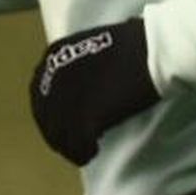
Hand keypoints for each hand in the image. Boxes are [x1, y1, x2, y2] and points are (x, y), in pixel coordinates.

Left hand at [29, 18, 159, 165]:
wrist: (154, 50)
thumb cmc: (137, 41)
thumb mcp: (97, 41)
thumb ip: (83, 57)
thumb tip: (89, 69)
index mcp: (55, 56)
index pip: (40, 94)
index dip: (50, 114)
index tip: (63, 123)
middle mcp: (53, 78)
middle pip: (46, 118)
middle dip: (57, 134)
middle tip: (74, 143)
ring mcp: (68, 99)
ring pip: (58, 135)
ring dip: (70, 147)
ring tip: (84, 151)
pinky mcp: (86, 118)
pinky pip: (77, 145)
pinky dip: (83, 153)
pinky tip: (92, 153)